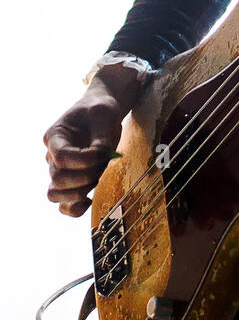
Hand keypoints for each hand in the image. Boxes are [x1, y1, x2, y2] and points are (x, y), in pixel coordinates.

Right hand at [43, 80, 130, 217]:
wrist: (101, 114)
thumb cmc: (100, 111)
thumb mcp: (104, 114)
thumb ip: (102, 136)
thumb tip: (102, 155)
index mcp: (55, 136)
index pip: (61, 157)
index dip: (83, 161)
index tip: (104, 153)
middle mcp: (52, 155)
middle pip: (57, 178)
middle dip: (84, 177)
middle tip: (103, 165)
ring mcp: (60, 170)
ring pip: (55, 194)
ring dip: (78, 193)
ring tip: (96, 180)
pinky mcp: (71, 182)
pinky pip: (64, 205)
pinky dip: (74, 208)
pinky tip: (90, 200)